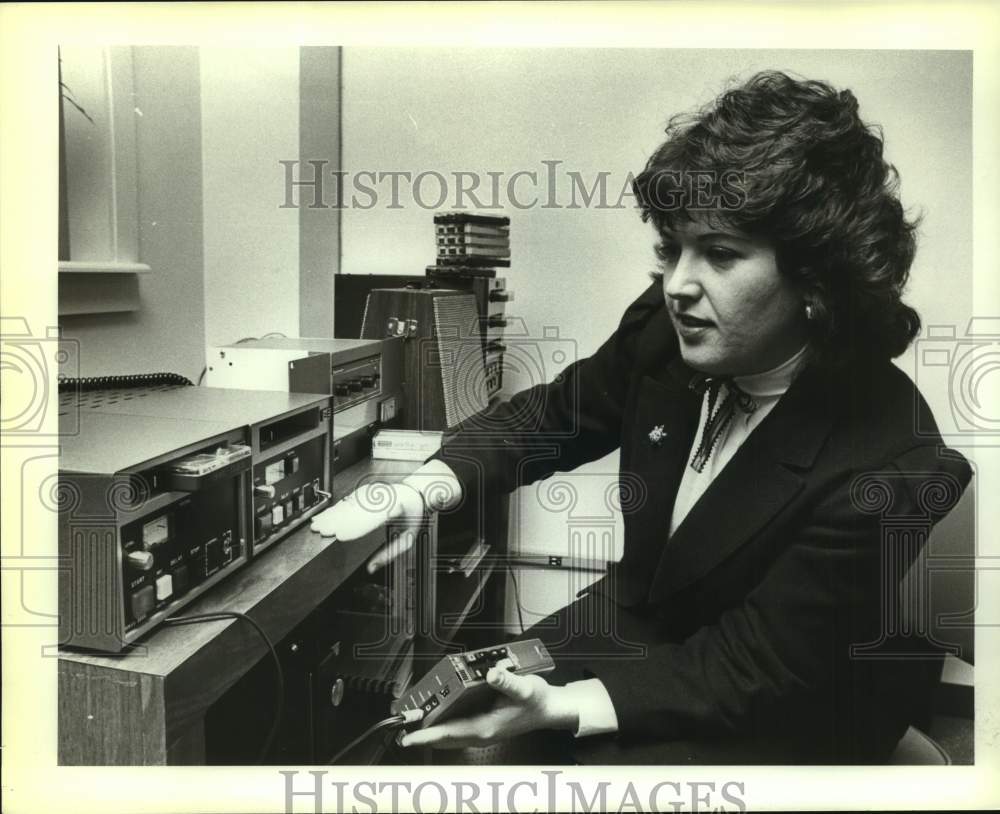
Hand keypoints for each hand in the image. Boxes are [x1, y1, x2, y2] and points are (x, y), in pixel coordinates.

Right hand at [310, 459, 461, 572]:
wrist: (416, 492)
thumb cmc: (412, 517)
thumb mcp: (407, 538)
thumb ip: (389, 554)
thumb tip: (371, 569)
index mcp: (395, 507)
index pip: (371, 518)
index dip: (354, 527)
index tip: (340, 535)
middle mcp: (382, 497)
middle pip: (355, 510)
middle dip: (336, 521)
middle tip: (320, 532)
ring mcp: (373, 493)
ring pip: (349, 504)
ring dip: (332, 514)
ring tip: (317, 524)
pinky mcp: (367, 491)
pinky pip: (349, 500)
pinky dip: (336, 508)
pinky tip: (326, 514)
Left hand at [398, 663, 579, 749]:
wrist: (549, 709)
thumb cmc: (537, 701)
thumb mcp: (525, 688)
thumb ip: (508, 681)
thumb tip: (492, 674)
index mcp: (485, 727)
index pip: (449, 733)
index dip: (426, 735)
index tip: (406, 737)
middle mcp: (479, 732)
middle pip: (443, 736)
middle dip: (420, 732)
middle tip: (398, 724)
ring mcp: (479, 730)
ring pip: (447, 733)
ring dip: (429, 728)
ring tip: (409, 719)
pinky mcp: (481, 724)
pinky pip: (454, 727)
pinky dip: (441, 722)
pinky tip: (434, 712)